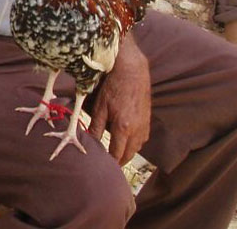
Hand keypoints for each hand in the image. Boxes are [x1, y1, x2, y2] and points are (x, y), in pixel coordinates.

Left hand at [88, 37, 150, 164]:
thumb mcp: (100, 106)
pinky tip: (127, 140)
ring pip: (137, 147)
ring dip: (128, 152)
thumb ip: (95, 126)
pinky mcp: (148, 119)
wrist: (132, 70)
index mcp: (123, 127)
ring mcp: (145, 125)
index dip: (110, 162)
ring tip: (117, 154)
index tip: (103, 167)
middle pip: (129, 154)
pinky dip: (135, 143)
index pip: (117, 153)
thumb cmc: (113, 86)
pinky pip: (143, 138)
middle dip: (120, 161)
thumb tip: (88, 141)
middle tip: (110, 165)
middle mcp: (137, 129)